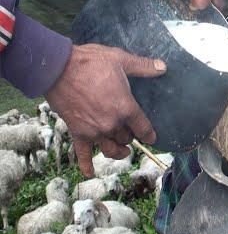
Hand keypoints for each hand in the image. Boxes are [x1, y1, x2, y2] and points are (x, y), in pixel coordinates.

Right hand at [45, 44, 166, 177]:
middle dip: (131, 137)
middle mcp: (112, 124)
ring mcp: (94, 131)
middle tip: (132, 133)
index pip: (144, 128)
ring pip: (111, 150)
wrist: (58, 68)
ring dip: (118, 152)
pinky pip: (82, 154)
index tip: (152, 138)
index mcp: (126, 108)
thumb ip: (144, 66)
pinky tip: (90, 173)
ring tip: (124, 152)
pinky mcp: (77, 132)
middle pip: (127, 138)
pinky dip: (86, 165)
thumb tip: (163, 66)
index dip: (150, 134)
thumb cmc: (91, 62)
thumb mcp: (121, 60)